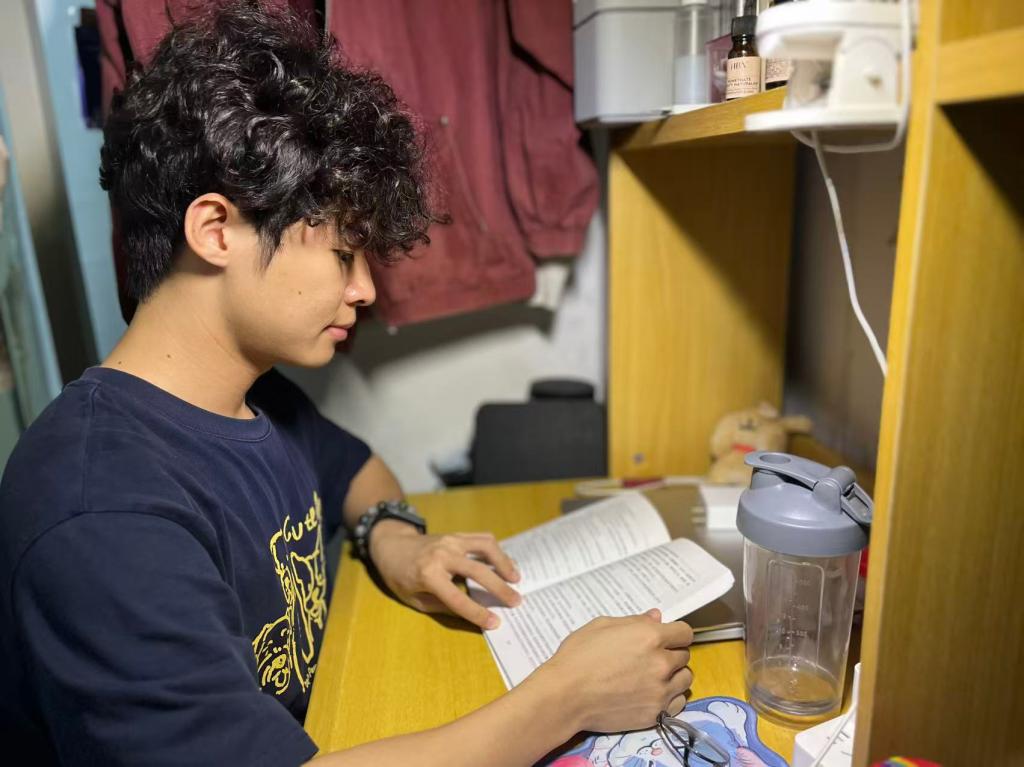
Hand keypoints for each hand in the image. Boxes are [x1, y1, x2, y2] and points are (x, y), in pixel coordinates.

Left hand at [368, 520, 521, 629]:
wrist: (392, 546)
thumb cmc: (400, 577)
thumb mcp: (415, 599)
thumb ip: (443, 606)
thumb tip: (471, 615)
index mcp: (428, 575)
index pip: (458, 598)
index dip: (477, 613)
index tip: (495, 622)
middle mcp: (442, 555)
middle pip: (478, 572)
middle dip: (500, 589)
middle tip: (516, 601)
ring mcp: (451, 541)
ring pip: (486, 548)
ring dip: (504, 563)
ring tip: (516, 579)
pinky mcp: (457, 534)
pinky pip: (482, 539)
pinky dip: (497, 551)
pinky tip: (505, 563)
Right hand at [532, 609, 693, 732]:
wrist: (565, 695)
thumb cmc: (578, 655)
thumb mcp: (602, 626)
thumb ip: (634, 621)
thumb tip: (657, 618)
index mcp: (650, 637)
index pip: (685, 632)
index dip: (675, 633)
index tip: (664, 638)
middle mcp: (662, 663)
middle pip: (684, 655)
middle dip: (670, 653)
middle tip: (650, 658)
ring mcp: (660, 691)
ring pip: (685, 679)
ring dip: (674, 675)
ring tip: (655, 677)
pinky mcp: (656, 714)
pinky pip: (678, 702)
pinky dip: (670, 697)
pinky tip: (654, 694)